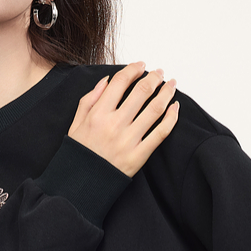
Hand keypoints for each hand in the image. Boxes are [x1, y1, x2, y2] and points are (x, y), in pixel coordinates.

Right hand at [67, 61, 178, 177]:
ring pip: (155, 109)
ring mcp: (128, 140)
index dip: (133, 69)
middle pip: (142, 92)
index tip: (141, 65)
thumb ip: (90, 99)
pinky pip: (161, 133)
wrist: (81, 184)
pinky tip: (175, 108)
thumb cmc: (79, 153)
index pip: (120, 82)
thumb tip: (107, 81)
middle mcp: (114, 124)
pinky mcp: (139, 155)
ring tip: (171, 85)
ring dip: (166, 93)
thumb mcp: (75, 123)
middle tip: (160, 72)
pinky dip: (171, 118)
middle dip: (154, 77)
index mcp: (98, 114)